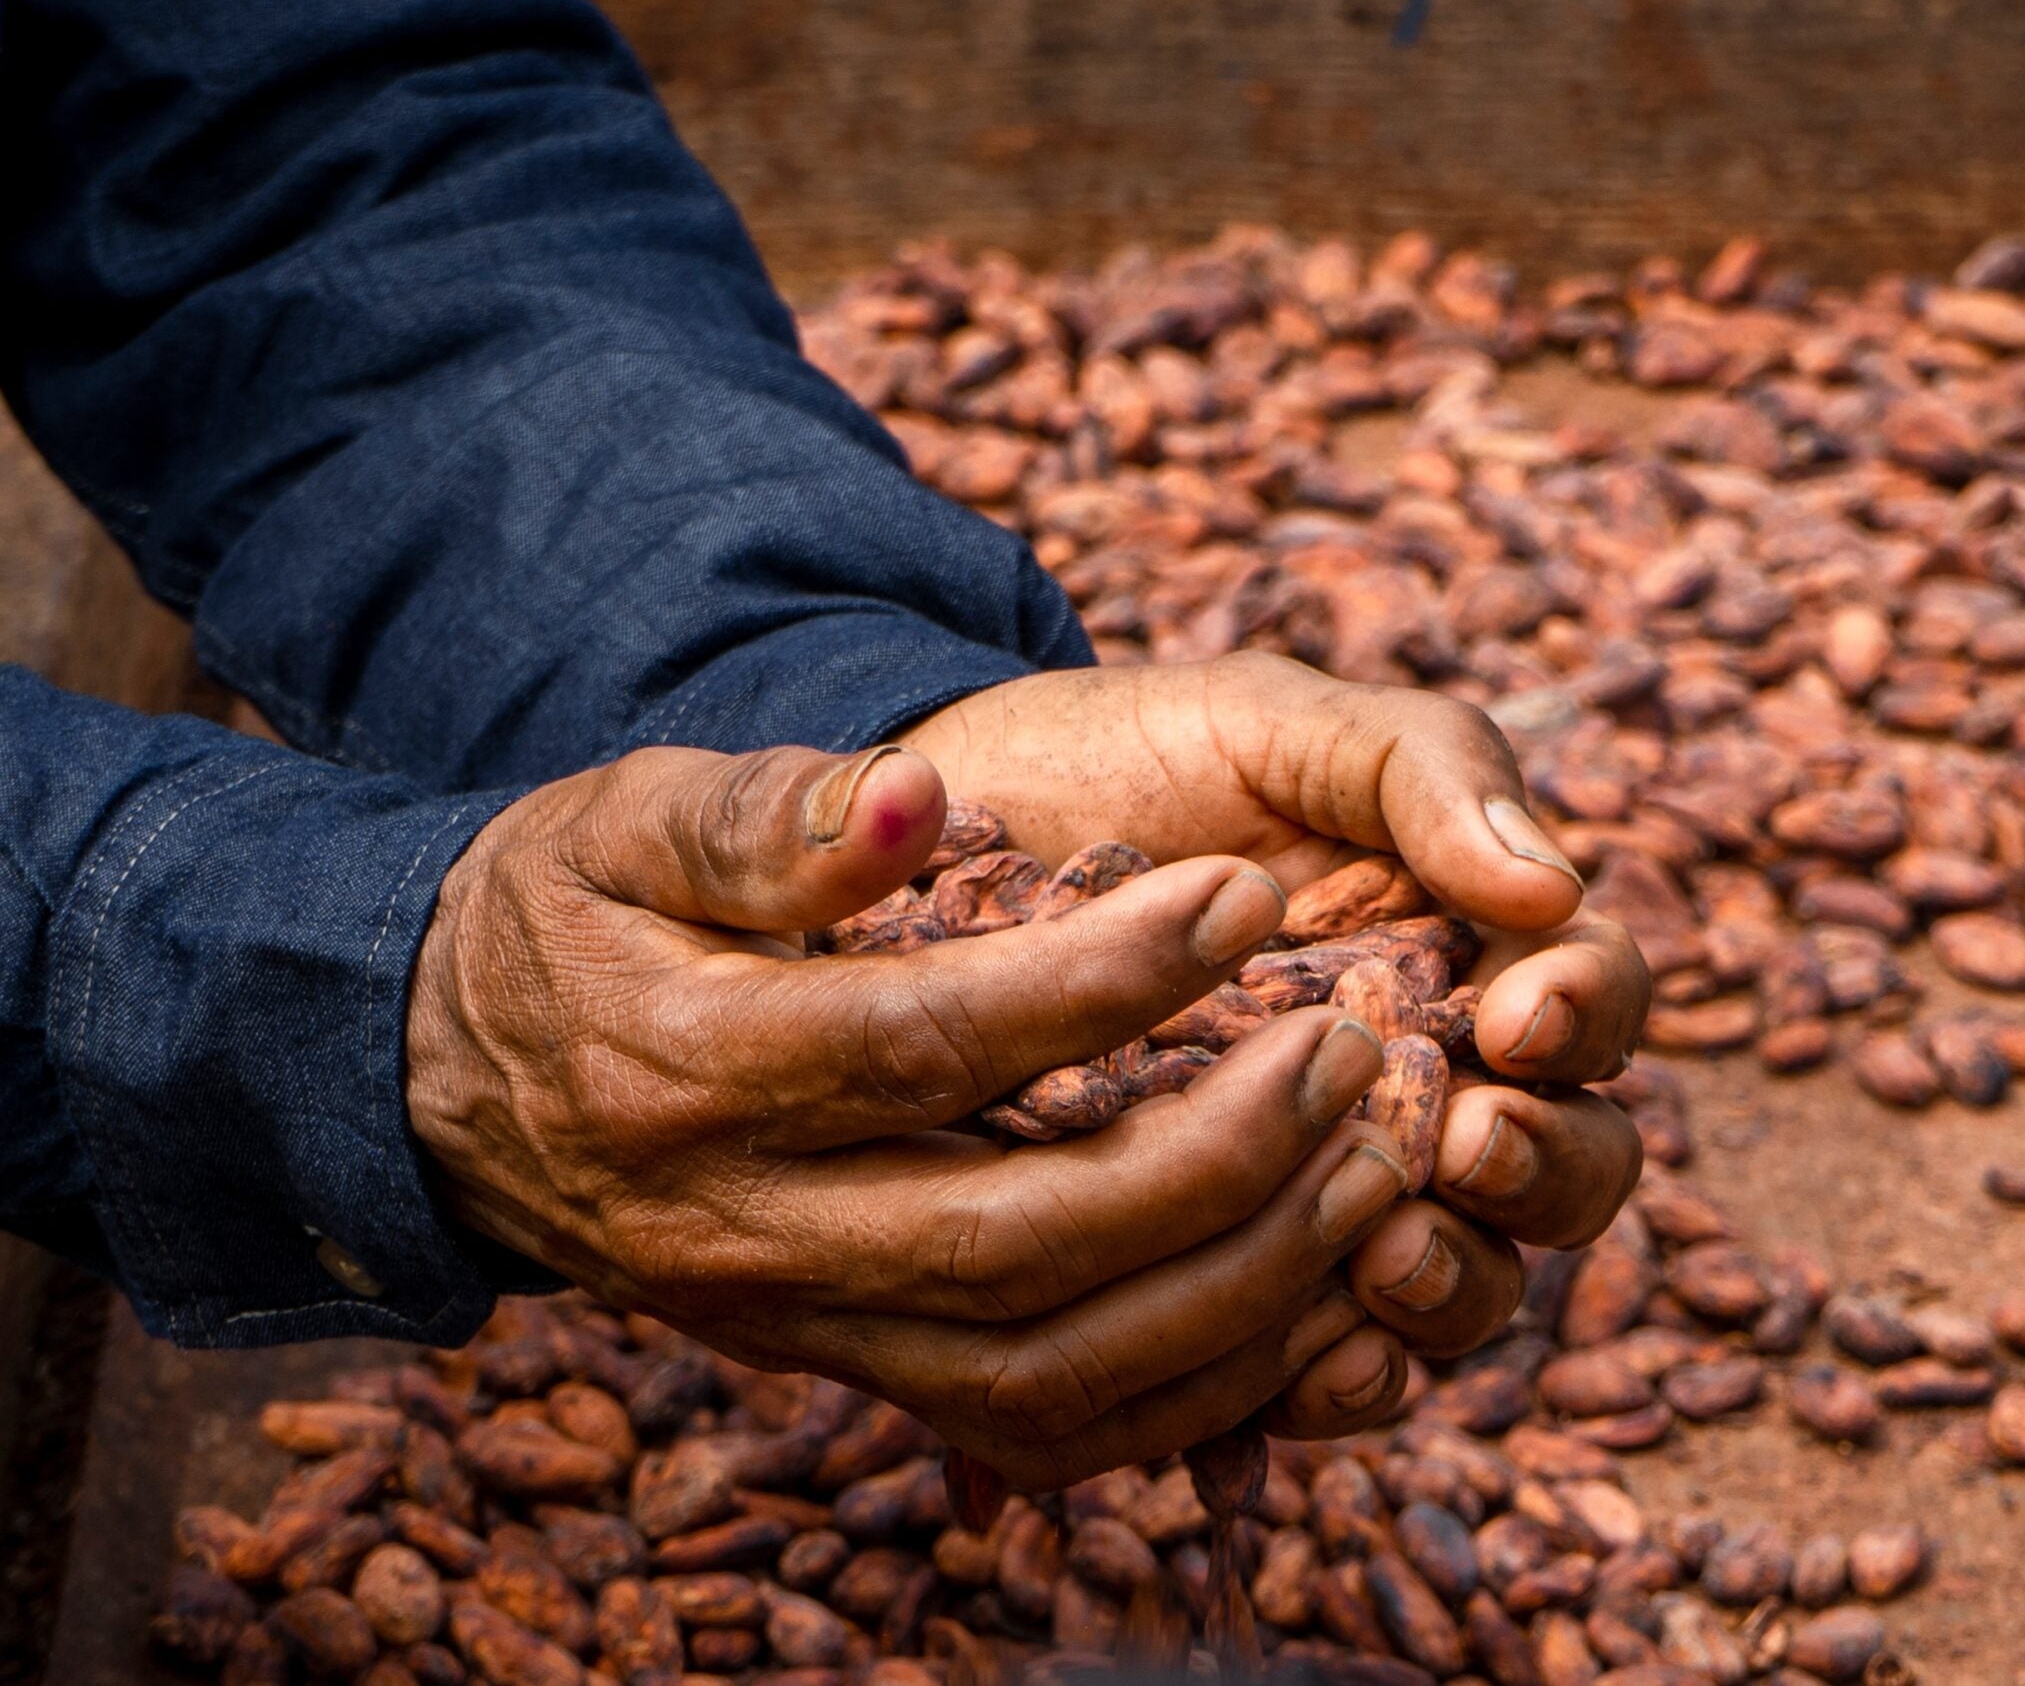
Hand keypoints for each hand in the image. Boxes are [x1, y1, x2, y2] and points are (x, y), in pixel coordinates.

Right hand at [407, 741, 1414, 1486]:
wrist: (447, 1081)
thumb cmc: (567, 919)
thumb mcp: (628, 821)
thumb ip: (773, 815)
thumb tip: (922, 798)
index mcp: (694, 1071)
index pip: (930, 1043)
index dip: (1107, 977)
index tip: (1248, 893)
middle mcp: (750, 1232)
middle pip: (1018, 1242)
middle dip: (1216, 1159)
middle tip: (1351, 1053)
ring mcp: (805, 1326)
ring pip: (1046, 1372)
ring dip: (1235, 1294)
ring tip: (1370, 1177)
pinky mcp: (852, 1371)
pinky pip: (1036, 1433)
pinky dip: (1190, 1393)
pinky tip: (1305, 1304)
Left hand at [900, 654, 1651, 1394]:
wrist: (931, 842)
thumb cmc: (1128, 762)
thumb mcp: (1273, 724)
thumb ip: (1423, 770)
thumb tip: (1553, 887)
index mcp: (1465, 953)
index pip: (1588, 1002)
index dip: (1585, 1016)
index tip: (1517, 1014)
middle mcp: (1425, 1089)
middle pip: (1568, 1169)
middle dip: (1546, 1169)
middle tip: (1472, 1145)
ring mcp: (1330, 1193)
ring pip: (1464, 1285)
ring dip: (1455, 1286)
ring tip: (1390, 1255)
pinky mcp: (1225, 1275)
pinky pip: (1322, 1367)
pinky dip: (1341, 1380)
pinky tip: (1322, 1360)